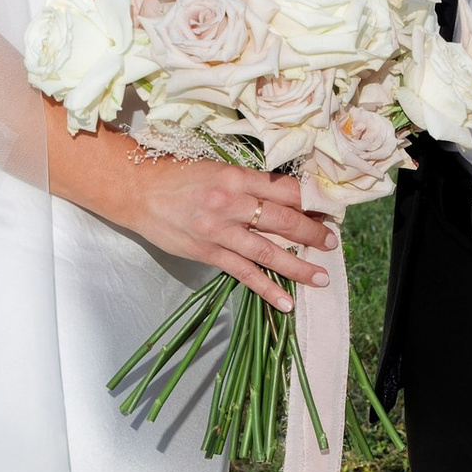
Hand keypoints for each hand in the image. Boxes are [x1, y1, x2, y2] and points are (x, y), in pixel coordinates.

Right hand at [110, 149, 338, 314]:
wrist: (139, 193)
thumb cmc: (178, 178)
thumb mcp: (217, 169)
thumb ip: (248, 183)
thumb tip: (284, 197)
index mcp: (236, 177)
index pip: (284, 189)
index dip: (310, 201)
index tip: (327, 210)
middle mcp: (231, 202)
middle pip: (283, 219)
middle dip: (312, 232)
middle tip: (332, 241)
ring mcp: (219, 230)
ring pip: (268, 250)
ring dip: (298, 265)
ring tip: (320, 276)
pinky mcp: (208, 253)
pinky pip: (243, 273)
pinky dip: (266, 288)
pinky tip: (285, 302)